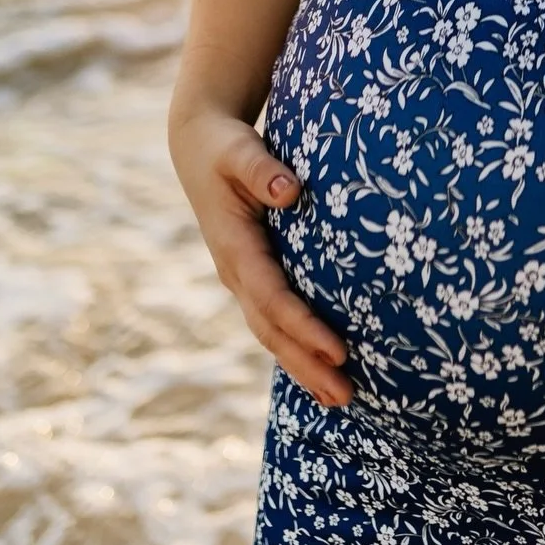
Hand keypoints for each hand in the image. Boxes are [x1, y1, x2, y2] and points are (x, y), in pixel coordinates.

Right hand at [169, 106, 351, 405]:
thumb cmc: (224, 145)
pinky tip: (323, 366)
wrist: (198, 146)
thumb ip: (261, 168)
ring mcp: (242, 278)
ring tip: (341, 398)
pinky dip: (297, 345)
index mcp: (234, 248)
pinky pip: (274, 319)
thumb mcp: (238, 149)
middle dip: (307, 365)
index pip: (273, 298)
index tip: (339, 351)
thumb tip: (289, 191)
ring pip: (272, 333)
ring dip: (304, 366)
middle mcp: (236, 272)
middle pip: (272, 330)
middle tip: (346, 397)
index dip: (304, 327)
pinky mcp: (253, 274)